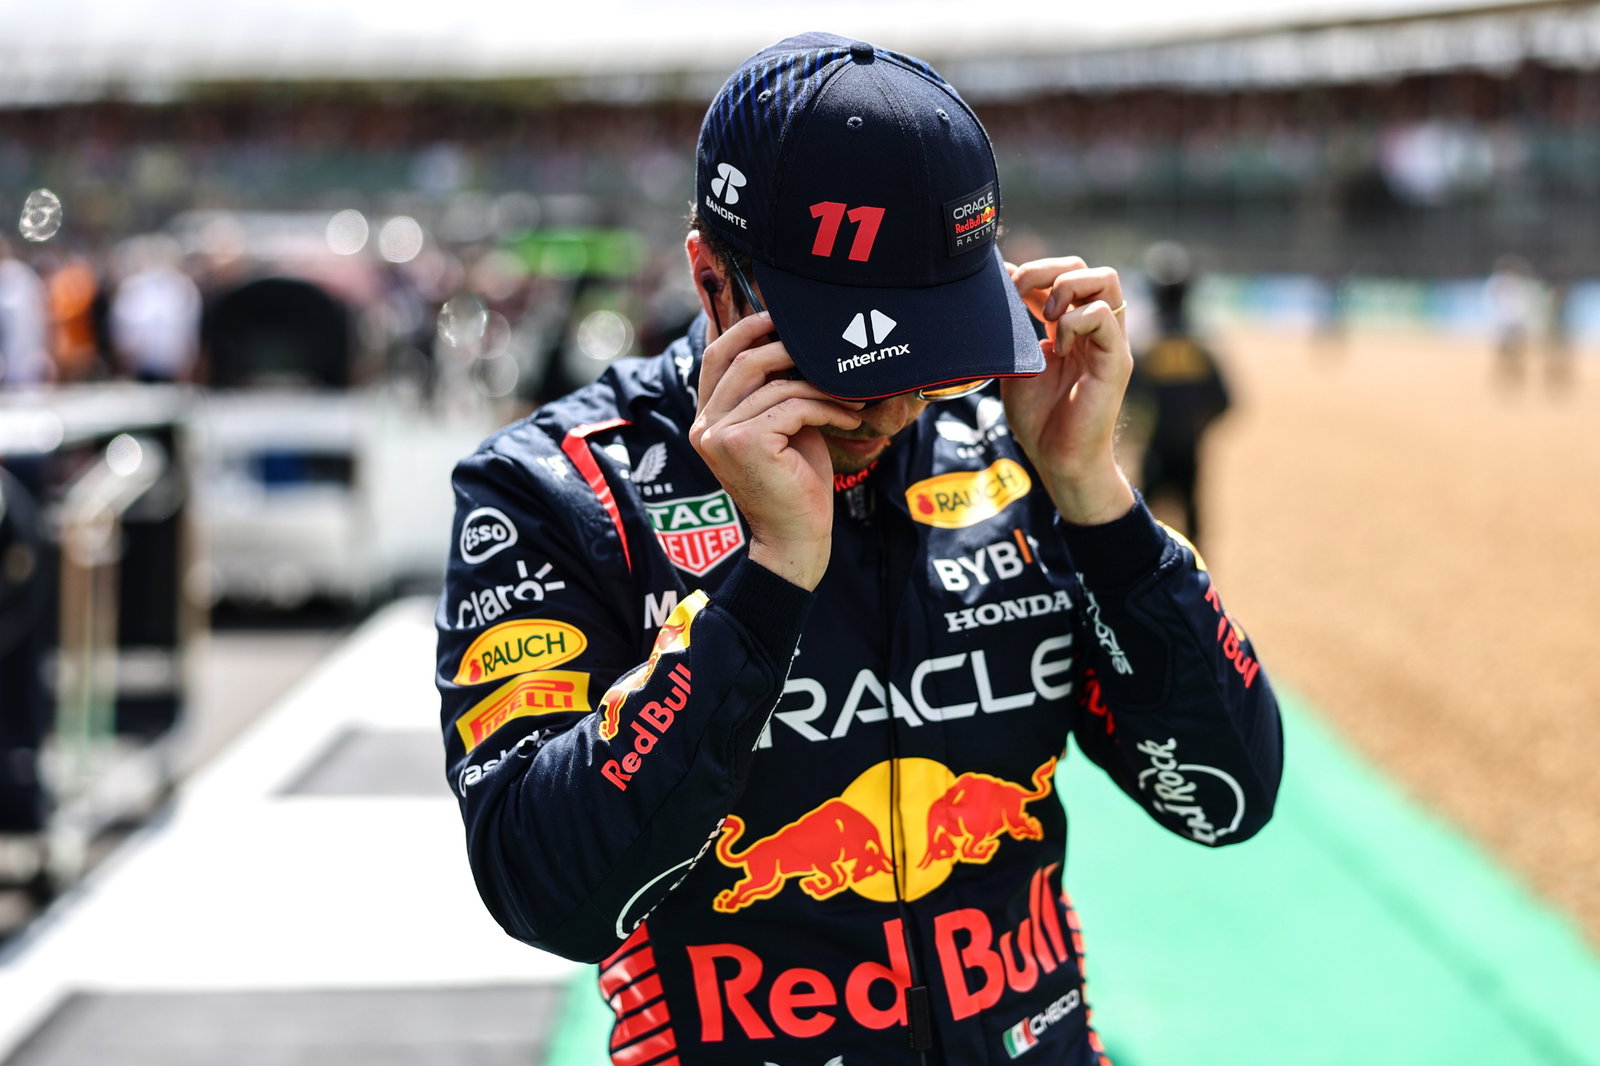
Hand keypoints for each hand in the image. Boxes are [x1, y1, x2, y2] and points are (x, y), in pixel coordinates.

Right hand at [690, 311, 863, 588]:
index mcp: (707, 420)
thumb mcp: (782, 428)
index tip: (778, 316)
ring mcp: (719, 435)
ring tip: (850, 396)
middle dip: (789, 348)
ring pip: (774, 384)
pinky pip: (792, 406)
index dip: (745, 328)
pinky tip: (848, 419)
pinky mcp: (744, 443)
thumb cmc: (795, 484)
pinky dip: (826, 408)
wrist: (795, 539)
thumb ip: (774, 391)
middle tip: (828, 351)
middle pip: (743, 360)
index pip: (715, 356)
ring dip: (820, 385)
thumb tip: (791, 341)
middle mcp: (704, 426)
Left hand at [1002, 257, 1136, 525]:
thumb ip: (1011, 331)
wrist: (1059, 459)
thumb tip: (995, 293)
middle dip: (1047, 269)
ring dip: (1067, 287)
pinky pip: (1103, 316)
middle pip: (1085, 268)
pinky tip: (1057, 348)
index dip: (1033, 272)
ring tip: (1044, 314)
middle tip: (1020, 292)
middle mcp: (1093, 329)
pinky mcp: (1115, 360)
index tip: (1004, 286)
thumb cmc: (1039, 419)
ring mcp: (1108, 342)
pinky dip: (1074, 321)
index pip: (1062, 276)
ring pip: (1106, 280)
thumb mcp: (1015, 365)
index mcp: (1069, 328)